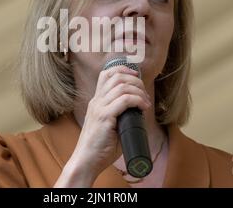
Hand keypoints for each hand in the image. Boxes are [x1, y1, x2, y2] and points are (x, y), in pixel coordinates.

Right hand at [70, 65, 151, 180]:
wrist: (86, 162)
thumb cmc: (100, 147)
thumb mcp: (109, 126)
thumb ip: (119, 115)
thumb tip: (139, 111)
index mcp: (96, 101)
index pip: (106, 74)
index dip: (123, 70)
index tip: (136, 76)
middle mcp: (96, 101)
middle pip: (116, 76)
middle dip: (135, 80)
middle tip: (145, 93)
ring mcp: (99, 108)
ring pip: (121, 86)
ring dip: (139, 91)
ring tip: (146, 101)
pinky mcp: (104, 117)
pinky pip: (124, 100)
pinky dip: (137, 100)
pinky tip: (143, 107)